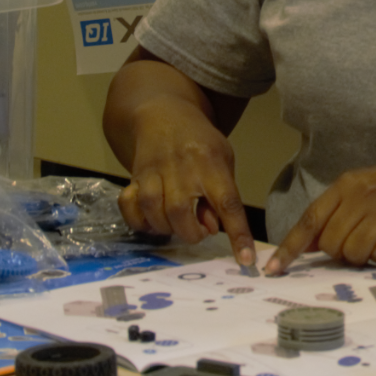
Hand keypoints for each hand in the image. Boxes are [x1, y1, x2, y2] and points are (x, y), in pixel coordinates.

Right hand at [120, 104, 256, 264]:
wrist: (164, 115)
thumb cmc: (201, 144)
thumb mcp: (223, 162)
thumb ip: (221, 196)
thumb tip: (212, 229)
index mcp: (211, 163)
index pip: (228, 203)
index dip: (237, 233)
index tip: (245, 260)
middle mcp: (181, 167)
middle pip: (180, 211)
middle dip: (191, 233)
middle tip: (199, 231)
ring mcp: (153, 171)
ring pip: (153, 210)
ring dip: (167, 228)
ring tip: (178, 225)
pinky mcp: (133, 176)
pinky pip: (129, 206)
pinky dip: (140, 221)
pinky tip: (152, 221)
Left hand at [264, 164, 375, 274]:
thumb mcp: (368, 190)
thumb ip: (338, 212)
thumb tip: (305, 245)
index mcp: (348, 183)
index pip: (309, 219)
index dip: (290, 248)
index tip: (274, 269)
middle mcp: (362, 193)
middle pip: (330, 243)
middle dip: (341, 253)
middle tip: (362, 242)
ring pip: (352, 253)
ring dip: (364, 256)